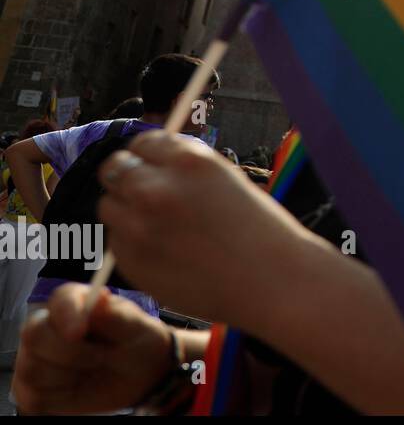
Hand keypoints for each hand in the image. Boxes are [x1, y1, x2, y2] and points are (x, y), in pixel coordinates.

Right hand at [14, 284, 171, 413]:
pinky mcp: (32, 389)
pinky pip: (34, 397)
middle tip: (100, 357)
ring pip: (32, 369)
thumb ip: (116, 315)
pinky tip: (78, 388)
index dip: (67, 314)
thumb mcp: (137, 328)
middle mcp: (47, 326)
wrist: (139, 375)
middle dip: (69, 352)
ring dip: (69, 376)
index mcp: (76, 302)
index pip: (60, 300)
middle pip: (34, 334)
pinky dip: (60, 398)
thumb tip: (99, 299)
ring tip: (93, 370)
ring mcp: (35, 358)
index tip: (78, 332)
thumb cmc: (136, 343)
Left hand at [97, 130, 319, 328]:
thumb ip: (184, 169)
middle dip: (129, 178)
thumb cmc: (260, 231)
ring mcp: (139, 227)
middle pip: (115, 169)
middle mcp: (157, 188)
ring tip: (161, 227)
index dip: (150, 156)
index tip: (156, 167)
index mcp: (188, 160)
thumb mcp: (226, 179)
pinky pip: (118, 243)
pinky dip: (134, 244)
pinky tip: (167, 252)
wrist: (273, 281)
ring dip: (127, 211)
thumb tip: (151, 164)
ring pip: (109, 207)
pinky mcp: (132, 262)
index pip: (143, 142)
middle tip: (149, 195)